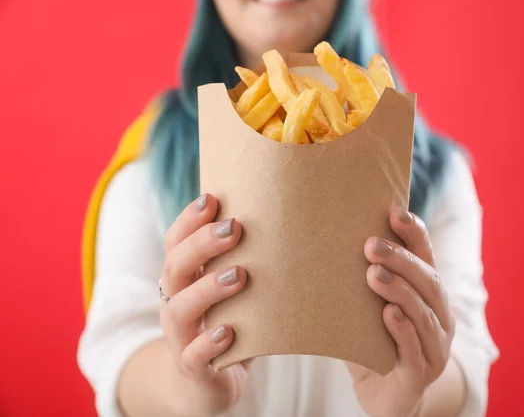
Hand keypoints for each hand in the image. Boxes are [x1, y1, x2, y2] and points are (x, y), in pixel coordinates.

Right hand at [159, 193, 247, 416]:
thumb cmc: (227, 324)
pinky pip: (193, 356)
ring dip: (207, 289)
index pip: (176, 242)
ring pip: (179, 309)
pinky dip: (208, 343)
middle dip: (201, 244)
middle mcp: (175, 302)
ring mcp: (180, 337)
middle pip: (175, 267)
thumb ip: (246, 262)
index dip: (189, 220)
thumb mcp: (231, 292)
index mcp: (184, 279)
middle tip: (234, 229)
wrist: (205, 384)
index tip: (211, 198)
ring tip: (239, 274)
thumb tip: (289, 222)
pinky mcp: (193, 368)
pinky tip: (229, 331)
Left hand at [347, 208, 455, 416]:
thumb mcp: (371, 305)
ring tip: (374, 274)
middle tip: (371, 245)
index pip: (426, 257)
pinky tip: (389, 315)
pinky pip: (414, 350)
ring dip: (400, 290)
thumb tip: (329, 238)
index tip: (395, 212)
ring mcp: (435, 347)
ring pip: (423, 313)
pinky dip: (403, 330)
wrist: (385, 394)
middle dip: (401, 260)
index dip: (415, 234)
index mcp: (428, 294)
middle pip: (428, 281)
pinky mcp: (420, 374)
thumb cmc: (376, 341)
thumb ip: (366, 278)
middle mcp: (439, 316)